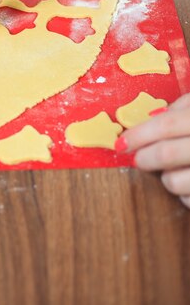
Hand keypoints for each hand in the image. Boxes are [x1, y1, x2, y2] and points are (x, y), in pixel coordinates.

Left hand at [117, 93, 189, 207]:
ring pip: (175, 183)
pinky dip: (185, 196)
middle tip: (139, 160)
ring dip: (167, 179)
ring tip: (173, 172)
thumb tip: (151, 119)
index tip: (121, 143)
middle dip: (146, 158)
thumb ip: (185, 108)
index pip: (169, 123)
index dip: (140, 133)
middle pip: (168, 153)